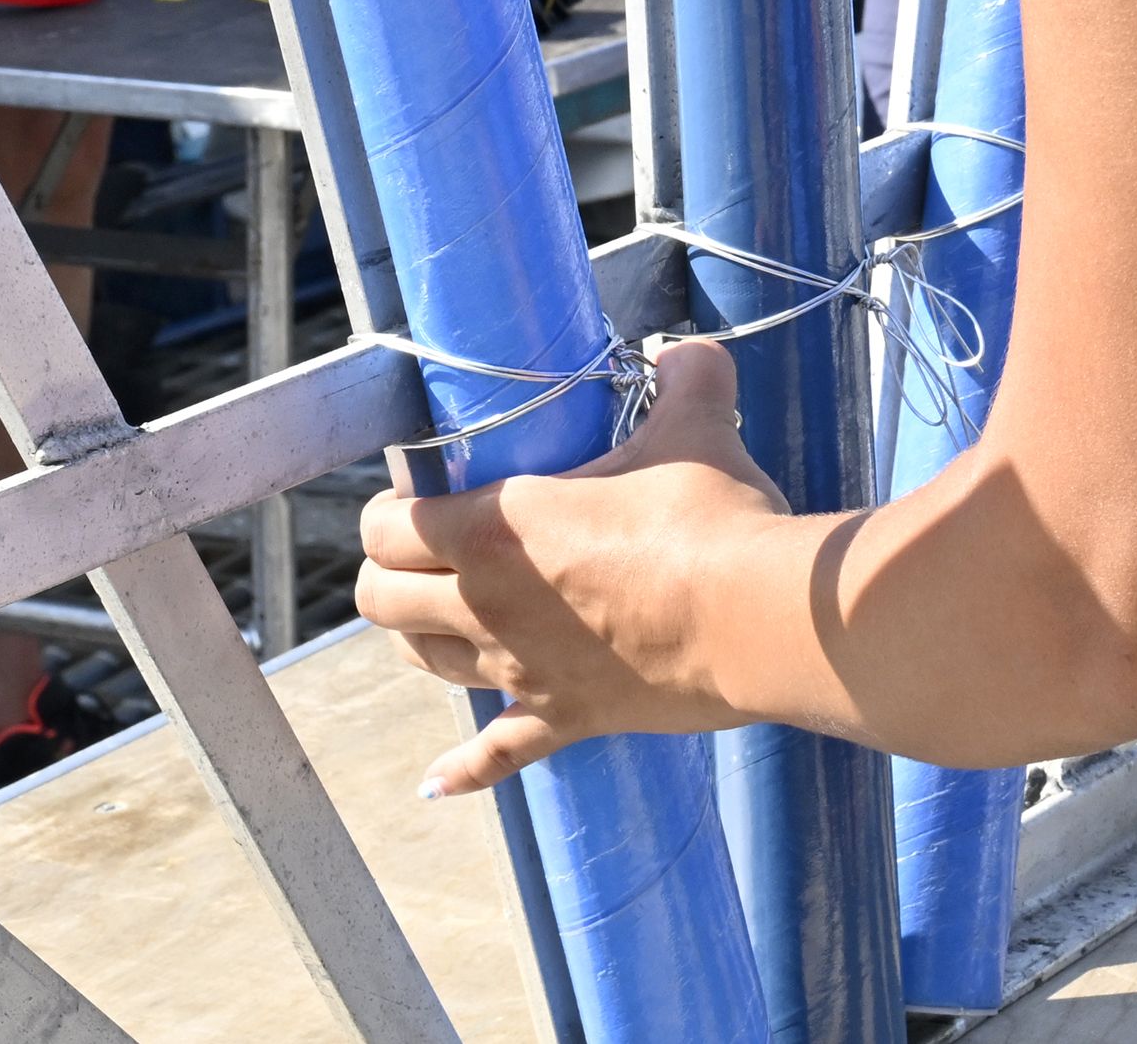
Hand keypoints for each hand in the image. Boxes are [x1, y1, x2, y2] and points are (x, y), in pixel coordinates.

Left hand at [356, 339, 793, 793]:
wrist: (756, 618)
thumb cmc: (711, 517)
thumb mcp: (696, 428)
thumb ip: (687, 377)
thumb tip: (688, 351)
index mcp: (494, 530)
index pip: (388, 526)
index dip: (389, 508)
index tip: (417, 491)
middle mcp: (486, 607)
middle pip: (380, 599)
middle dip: (385, 572)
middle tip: (421, 548)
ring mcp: (520, 672)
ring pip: (426, 661)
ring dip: (419, 635)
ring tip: (437, 615)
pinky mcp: (565, 719)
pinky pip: (497, 754)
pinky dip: (465, 769)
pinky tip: (437, 783)